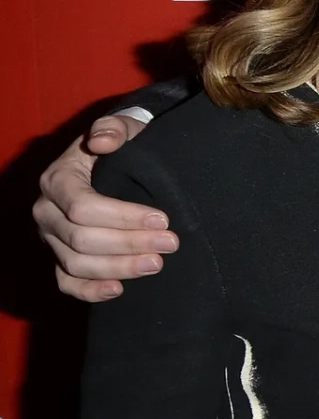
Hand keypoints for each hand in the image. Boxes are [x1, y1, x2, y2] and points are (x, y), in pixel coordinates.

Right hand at [33, 113, 172, 301]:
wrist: (117, 161)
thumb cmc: (122, 145)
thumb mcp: (123, 128)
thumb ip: (114, 128)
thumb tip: (103, 140)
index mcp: (57, 179)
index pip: (83, 206)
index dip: (123, 216)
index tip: (163, 219)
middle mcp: (47, 211)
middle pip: (81, 239)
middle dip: (130, 244)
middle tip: (171, 244)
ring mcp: (51, 237)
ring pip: (75, 263)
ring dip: (118, 268)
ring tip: (157, 264)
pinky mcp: (60, 257)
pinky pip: (66, 282)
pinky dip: (90, 290)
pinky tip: (119, 289)